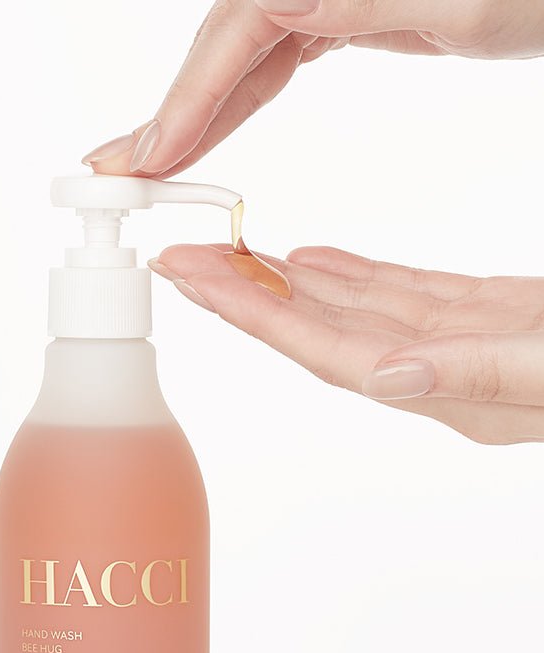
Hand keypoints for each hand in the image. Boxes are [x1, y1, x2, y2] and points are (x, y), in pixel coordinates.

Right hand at [81, 0, 543, 177]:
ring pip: (234, 57)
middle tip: (114, 171)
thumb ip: (353, 2)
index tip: (149, 160)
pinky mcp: (333, 11)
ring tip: (147, 162)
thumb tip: (265, 8)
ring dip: (189, 114)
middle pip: (216, 46)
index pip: (233, 32)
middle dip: (166, 114)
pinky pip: (266, 60)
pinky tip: (207, 129)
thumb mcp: (455, 1)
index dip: (185, 102)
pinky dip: (232, 101)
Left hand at [148, 244, 543, 444]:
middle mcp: (431, 371)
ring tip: (229, 256)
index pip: (320, 349)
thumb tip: (389, 376)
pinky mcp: (475, 318)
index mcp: (442, 387)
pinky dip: (347, 276)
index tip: (192, 279)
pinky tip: (309, 262)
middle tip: (181, 259)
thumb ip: (479, 376)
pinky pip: (393, 296)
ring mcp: (449, 346)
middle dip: (244, 295)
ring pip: (346, 309)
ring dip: (284, 283)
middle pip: (315, 330)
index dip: (252, 315)